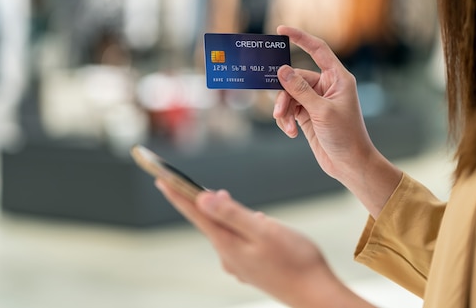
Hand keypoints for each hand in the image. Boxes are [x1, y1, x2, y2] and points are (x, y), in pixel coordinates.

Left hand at [156, 180, 371, 307]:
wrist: (315, 295)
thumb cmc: (295, 261)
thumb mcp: (263, 231)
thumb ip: (232, 214)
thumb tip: (203, 198)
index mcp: (227, 244)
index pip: (196, 213)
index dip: (177, 194)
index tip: (160, 179)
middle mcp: (228, 256)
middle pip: (208, 222)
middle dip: (201, 202)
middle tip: (187, 183)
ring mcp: (239, 264)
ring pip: (226, 232)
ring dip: (225, 215)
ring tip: (226, 198)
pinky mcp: (252, 268)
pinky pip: (239, 242)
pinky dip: (241, 229)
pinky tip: (256, 224)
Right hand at [274, 26, 401, 216]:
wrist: (350, 164)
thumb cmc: (345, 136)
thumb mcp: (321, 111)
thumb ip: (300, 89)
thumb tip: (282, 70)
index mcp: (338, 78)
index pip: (318, 50)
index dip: (300, 38)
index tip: (281, 30)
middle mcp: (327, 86)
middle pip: (295, 78)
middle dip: (285, 94)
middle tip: (278, 110)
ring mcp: (316, 101)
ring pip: (289, 95)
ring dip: (284, 110)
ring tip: (286, 126)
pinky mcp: (308, 115)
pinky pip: (289, 109)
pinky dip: (286, 120)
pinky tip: (291, 133)